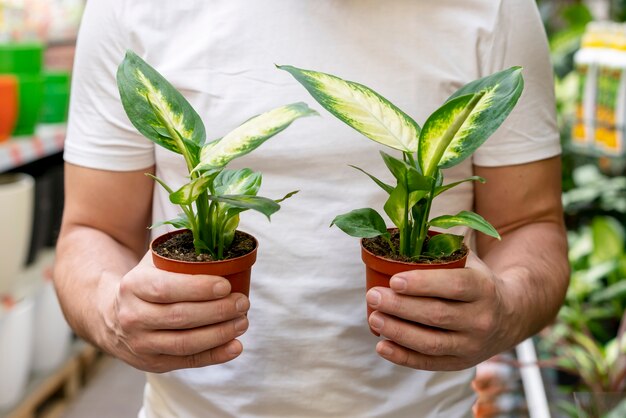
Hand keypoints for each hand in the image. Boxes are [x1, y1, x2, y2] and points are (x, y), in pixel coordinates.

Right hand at [99, 253, 249, 372]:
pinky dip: (215, 356)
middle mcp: (133, 317)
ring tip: (242, 322)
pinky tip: (236, 347)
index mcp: (133, 286)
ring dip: (220, 334)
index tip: (226, 285)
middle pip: (180, 317)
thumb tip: (220, 237)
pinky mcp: (153, 363)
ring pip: (185, 343)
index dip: (198, 288)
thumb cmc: (145, 284)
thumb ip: (180, 253)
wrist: (111, 317)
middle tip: (242, 302)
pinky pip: (188, 361)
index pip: (166, 288)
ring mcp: (142, 343)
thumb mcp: (153, 263)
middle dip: (217, 311)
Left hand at [366, 252, 514, 370]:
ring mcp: (472, 345)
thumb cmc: (476, 282)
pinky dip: (403, 357)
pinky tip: (382, 346)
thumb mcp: (469, 262)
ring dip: (398, 331)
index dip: (422, 284)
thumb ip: (441, 251)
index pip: (453, 286)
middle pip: (436, 315)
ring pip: (431, 342)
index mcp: (484, 288)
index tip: (394, 280)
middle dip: (400, 306)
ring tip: (374, 318)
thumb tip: (400, 237)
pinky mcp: (461, 363)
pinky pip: (429, 363)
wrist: (510, 316)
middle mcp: (481, 319)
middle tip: (373, 295)